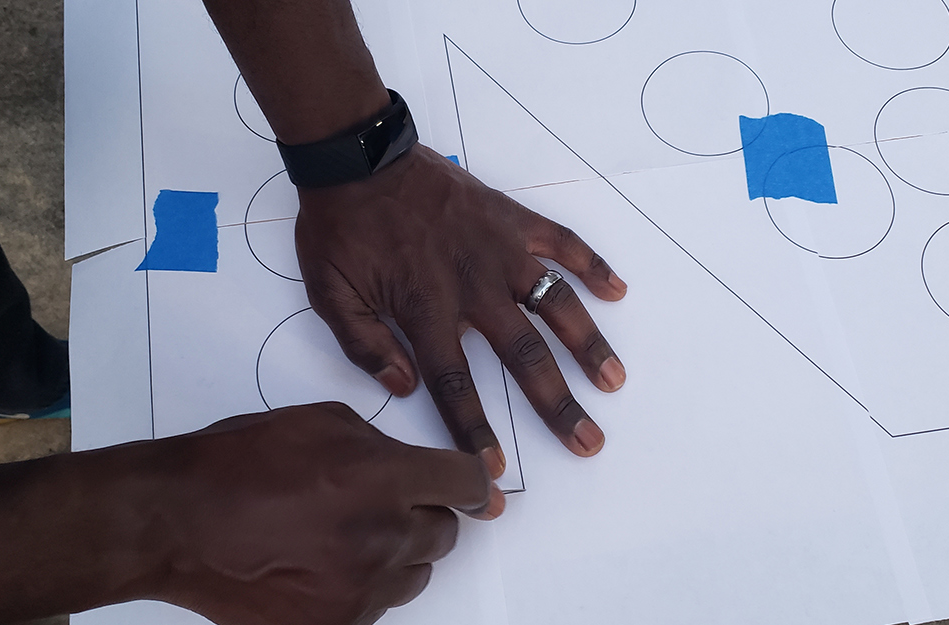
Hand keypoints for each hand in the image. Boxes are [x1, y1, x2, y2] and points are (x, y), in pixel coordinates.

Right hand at [0, 402, 498, 624]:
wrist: (176, 521)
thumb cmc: (239, 462)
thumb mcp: (320, 422)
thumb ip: (380, 445)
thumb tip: (411, 467)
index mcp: (384, 478)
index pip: (464, 483)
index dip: (472, 483)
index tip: (474, 489)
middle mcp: (383, 537)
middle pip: (444, 533)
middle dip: (426, 515)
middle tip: (387, 504)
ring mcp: (361, 589)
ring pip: (415, 574)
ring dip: (397, 553)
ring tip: (345, 535)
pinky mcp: (337, 624)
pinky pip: (376, 605)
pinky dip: (364, 586)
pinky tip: (324, 566)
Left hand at [295, 145, 627, 475]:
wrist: (357, 159)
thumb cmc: (341, 229)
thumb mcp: (330, 295)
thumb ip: (366, 346)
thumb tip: (404, 387)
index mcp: (426, 311)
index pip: (455, 386)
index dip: (475, 432)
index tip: (495, 472)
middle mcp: (473, 287)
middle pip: (524, 356)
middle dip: (558, 405)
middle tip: (589, 440)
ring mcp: (499, 251)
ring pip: (556, 304)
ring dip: (588, 343)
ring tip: (613, 378)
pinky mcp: (510, 219)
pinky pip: (562, 242)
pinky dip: (592, 264)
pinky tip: (617, 289)